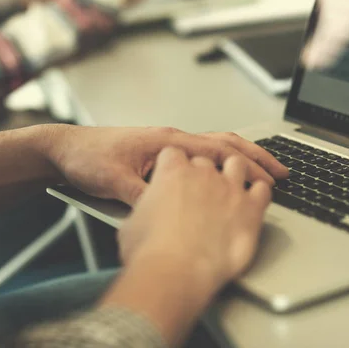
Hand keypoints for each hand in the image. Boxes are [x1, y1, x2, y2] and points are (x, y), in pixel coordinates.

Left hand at [41, 125, 287, 205]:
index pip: (219, 149)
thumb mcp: (114, 182)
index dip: (248, 164)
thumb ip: (143, 195)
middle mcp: (172, 138)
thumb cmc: (88, 158)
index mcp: (168, 142)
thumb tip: (169, 209)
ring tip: (262, 170)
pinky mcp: (160, 152)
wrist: (66, 148)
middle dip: (256, 156)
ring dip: (240, 156)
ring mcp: (167, 144)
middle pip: (225, 142)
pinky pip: (201, 152)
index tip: (271, 177)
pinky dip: (222, 159)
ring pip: (215, 144)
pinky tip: (224, 173)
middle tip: (282, 171)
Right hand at [118, 147, 271, 291]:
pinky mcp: (251, 209)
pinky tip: (254, 202)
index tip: (175, 178)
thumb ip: (144, 209)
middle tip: (201, 192)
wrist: (175, 272)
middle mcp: (202, 174)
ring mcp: (229, 188)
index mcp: (171, 172)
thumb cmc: (150, 251)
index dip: (174, 166)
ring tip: (232, 189)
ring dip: (235, 173)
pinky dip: (260, 193)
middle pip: (206, 160)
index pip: (174, 154)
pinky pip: (263, 190)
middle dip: (204, 174)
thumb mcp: (132, 223)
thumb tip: (145, 216)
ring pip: (238, 165)